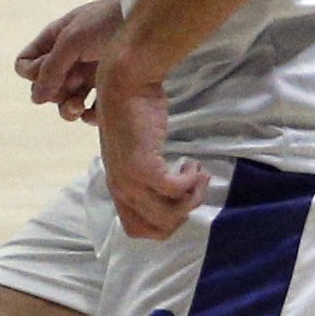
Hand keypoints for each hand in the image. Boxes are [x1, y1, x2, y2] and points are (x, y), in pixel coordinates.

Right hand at [13, 0, 120, 122]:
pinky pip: (91, 111)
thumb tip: (36, 99)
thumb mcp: (73, 39)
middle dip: (53, 94)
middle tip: (71, 91)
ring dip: (68, 109)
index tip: (49, 72)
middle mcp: (69, 59)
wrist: (152, 20)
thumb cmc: (109, 21)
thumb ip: (50, 68)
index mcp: (55, 41)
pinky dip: (90, 115)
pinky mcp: (109, 87)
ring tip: (80, 108)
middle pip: (46, 88)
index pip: (26, 66)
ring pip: (66, 102)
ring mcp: (88, 74)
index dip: (33, 74)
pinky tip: (96, 112)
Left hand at [94, 59, 207, 239]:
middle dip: (184, 214)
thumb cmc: (134, 114)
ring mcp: (130, 180)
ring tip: (197, 174)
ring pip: (168, 214)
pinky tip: (192, 163)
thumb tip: (171, 193)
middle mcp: (121, 189)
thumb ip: (145, 174)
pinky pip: (176, 189)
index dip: (165, 224)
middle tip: (195, 188)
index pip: (137, 230)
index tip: (180, 200)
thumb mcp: (135, 152)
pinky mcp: (143, 167)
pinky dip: (191, 179)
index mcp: (117, 188)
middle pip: (156, 229)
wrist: (125, 85)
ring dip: (192, 197)